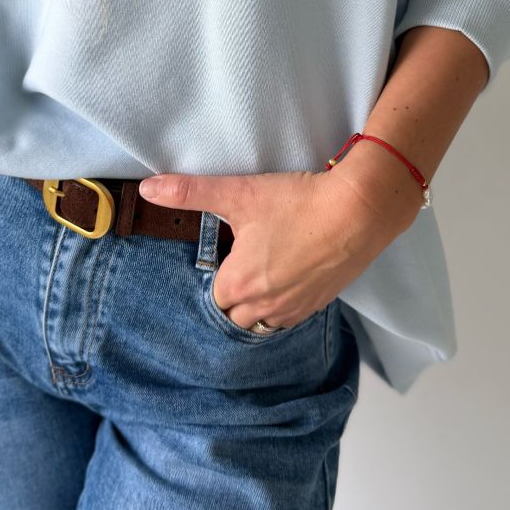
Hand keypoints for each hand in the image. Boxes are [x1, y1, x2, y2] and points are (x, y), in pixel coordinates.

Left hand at [136, 165, 407, 331]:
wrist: (360, 211)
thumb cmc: (299, 203)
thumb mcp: (239, 192)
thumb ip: (190, 191)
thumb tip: (148, 188)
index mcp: (240, 284)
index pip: (212, 298)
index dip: (215, 277)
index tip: (222, 258)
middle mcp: (265, 307)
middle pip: (235, 316)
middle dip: (234, 297)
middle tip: (240, 266)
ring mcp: (296, 309)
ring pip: (264, 322)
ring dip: (258, 306)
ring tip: (263, 274)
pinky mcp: (321, 303)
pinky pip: (291, 317)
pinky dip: (285, 304)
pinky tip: (291, 276)